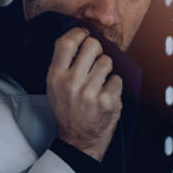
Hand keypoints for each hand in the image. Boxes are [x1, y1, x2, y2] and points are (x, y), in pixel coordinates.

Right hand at [46, 27, 122, 160]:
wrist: (79, 139)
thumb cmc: (68, 109)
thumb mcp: (54, 86)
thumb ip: (63, 63)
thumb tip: (81, 37)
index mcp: (55, 77)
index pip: (66, 42)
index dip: (78, 33)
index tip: (84, 34)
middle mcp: (72, 83)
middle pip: (92, 45)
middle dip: (97, 48)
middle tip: (95, 58)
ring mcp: (90, 92)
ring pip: (107, 60)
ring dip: (106, 68)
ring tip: (99, 80)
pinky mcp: (107, 101)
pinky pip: (117, 78)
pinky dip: (114, 85)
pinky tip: (105, 93)